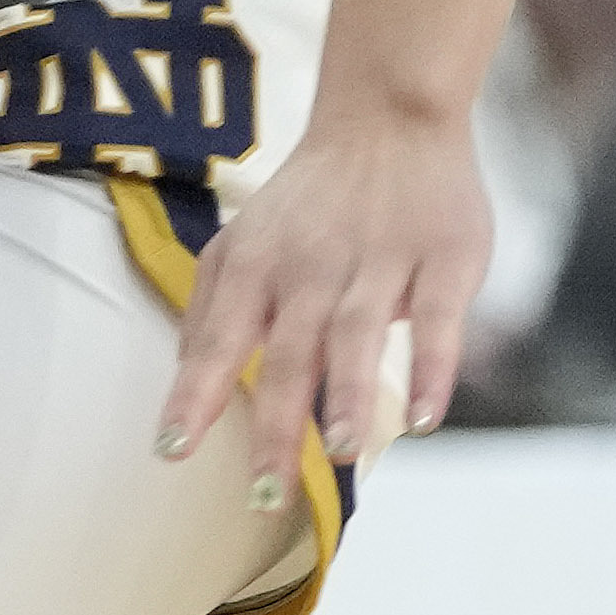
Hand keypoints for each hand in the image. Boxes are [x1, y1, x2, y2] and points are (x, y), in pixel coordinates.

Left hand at [159, 97, 495, 507]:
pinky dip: (431, 368)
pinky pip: (436, 320)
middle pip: (288, 354)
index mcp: (254, 265)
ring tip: (345, 455)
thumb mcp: (244, 241)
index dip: (194, 395)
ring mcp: (378, 262)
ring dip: (350, 398)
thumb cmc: (311, 200)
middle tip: (266, 495)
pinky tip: (424, 416)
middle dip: (276, 428)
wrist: (388, 119)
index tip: (172, 451)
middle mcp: (310, 267)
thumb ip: (213, 309)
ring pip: (357, 336)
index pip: (217, 339)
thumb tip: (185, 384)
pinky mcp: (442, 259)